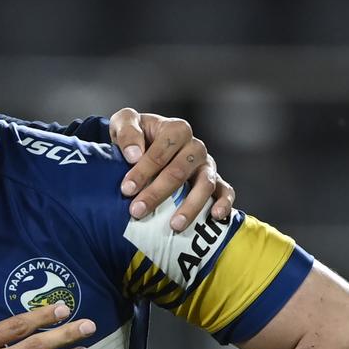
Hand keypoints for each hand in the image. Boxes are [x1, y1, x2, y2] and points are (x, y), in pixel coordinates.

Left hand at [109, 108, 235, 231]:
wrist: (145, 143)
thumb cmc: (135, 136)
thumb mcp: (123, 123)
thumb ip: (127, 132)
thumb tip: (134, 155)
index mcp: (176, 130)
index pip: (162, 151)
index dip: (143, 170)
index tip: (126, 189)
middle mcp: (195, 147)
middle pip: (179, 171)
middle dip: (157, 193)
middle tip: (137, 211)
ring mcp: (206, 165)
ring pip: (204, 184)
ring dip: (190, 206)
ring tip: (174, 226)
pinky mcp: (215, 181)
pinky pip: (225, 191)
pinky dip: (224, 203)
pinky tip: (214, 216)